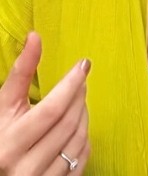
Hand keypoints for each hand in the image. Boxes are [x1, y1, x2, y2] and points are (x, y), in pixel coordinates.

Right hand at [0, 34, 89, 175]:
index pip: (52, 110)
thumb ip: (20, 74)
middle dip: (79, 97)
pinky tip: (77, 126)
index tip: (83, 66)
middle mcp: (23, 165)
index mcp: (7, 143)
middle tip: (80, 81)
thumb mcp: (1, 106)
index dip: (71, 84)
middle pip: (69, 123)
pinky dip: (84, 138)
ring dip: (85, 116)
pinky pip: (81, 159)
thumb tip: (35, 38)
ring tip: (79, 101)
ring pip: (79, 140)